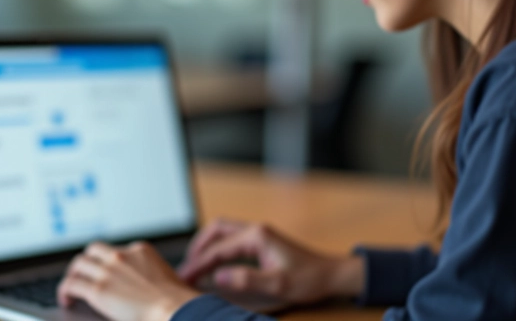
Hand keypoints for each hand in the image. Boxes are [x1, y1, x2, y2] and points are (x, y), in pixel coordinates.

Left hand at [57, 241, 200, 320]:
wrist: (174, 308)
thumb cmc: (175, 300)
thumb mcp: (165, 276)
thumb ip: (150, 274)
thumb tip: (146, 286)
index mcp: (139, 250)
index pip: (115, 250)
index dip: (106, 261)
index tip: (103, 270)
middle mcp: (121, 255)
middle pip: (93, 250)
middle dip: (86, 262)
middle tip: (81, 274)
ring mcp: (108, 270)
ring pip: (79, 264)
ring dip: (73, 275)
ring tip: (70, 286)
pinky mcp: (98, 289)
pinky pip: (72, 284)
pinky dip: (65, 291)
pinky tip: (66, 299)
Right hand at [176, 219, 363, 305]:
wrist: (331, 274)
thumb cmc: (309, 279)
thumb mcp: (278, 284)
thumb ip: (246, 280)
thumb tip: (217, 277)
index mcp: (257, 236)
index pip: (218, 248)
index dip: (198, 264)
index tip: (183, 277)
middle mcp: (256, 230)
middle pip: (216, 230)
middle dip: (197, 248)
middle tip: (185, 269)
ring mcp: (259, 234)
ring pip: (223, 232)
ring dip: (206, 247)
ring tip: (193, 267)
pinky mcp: (262, 241)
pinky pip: (232, 240)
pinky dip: (218, 249)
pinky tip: (213, 266)